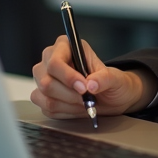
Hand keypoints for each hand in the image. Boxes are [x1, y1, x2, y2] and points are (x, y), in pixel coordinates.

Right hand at [30, 36, 154, 117]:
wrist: (110, 98)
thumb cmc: (110, 82)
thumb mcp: (115, 78)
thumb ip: (104, 78)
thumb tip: (91, 84)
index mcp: (65, 46)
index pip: (55, 61)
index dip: (68, 77)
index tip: (83, 87)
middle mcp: (50, 60)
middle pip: (46, 81)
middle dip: (69, 94)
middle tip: (86, 98)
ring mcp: (43, 78)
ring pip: (45, 95)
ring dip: (68, 103)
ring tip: (84, 101)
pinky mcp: (42, 96)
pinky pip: (46, 107)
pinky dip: (63, 111)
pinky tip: (76, 107)